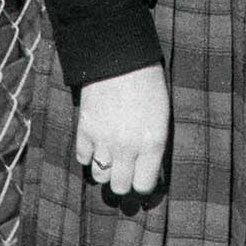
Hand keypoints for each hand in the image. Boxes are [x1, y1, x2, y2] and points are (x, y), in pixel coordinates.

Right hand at [75, 62, 169, 196]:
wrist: (121, 59)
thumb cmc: (149, 84)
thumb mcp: (162, 116)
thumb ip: (155, 145)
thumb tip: (148, 169)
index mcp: (152, 143)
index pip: (144, 185)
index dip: (144, 185)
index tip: (143, 180)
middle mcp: (127, 147)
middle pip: (120, 186)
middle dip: (124, 182)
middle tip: (127, 173)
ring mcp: (103, 140)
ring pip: (100, 177)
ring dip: (106, 171)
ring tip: (111, 160)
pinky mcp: (85, 130)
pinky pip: (83, 158)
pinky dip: (88, 156)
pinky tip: (96, 147)